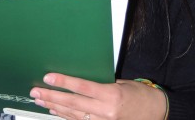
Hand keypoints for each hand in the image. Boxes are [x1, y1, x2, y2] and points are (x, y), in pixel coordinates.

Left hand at [30, 74, 166, 119]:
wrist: (158, 113)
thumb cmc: (141, 95)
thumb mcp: (121, 83)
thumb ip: (101, 84)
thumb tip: (80, 81)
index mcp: (111, 95)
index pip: (82, 88)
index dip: (64, 83)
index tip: (48, 78)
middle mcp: (106, 112)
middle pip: (73, 104)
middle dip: (52, 97)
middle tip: (35, 92)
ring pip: (74, 116)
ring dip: (55, 108)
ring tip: (40, 101)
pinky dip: (66, 117)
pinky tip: (56, 112)